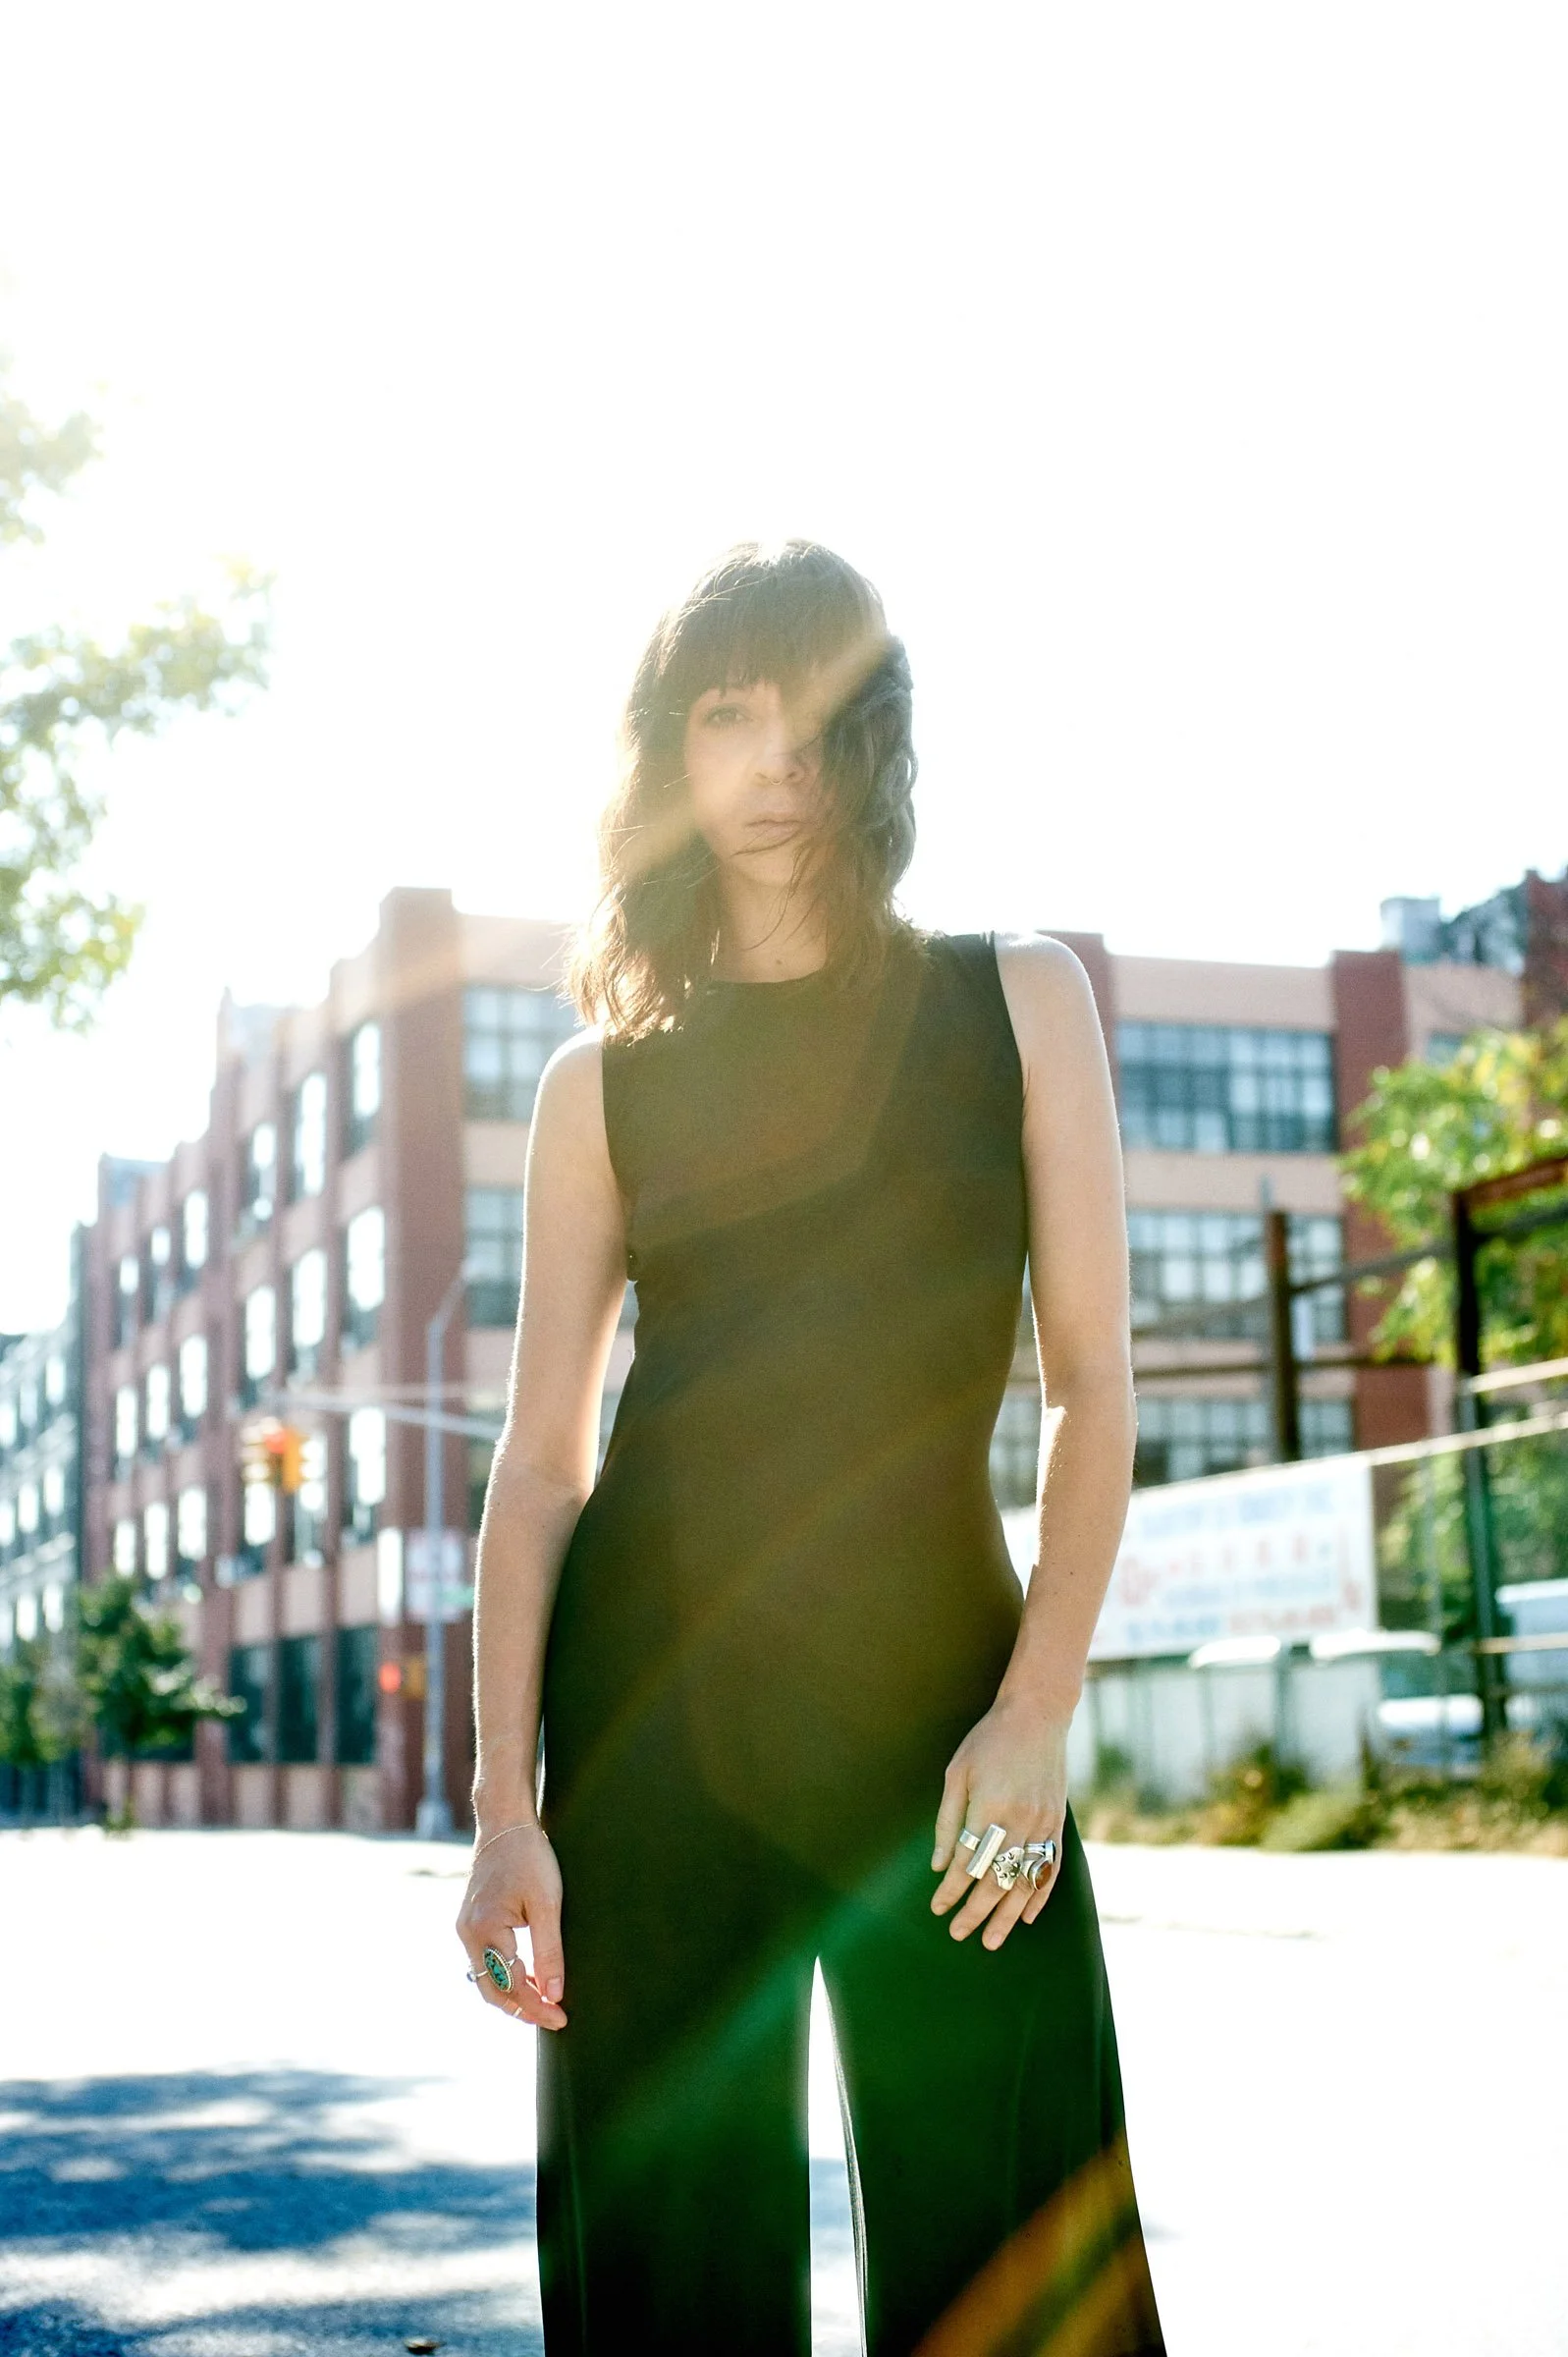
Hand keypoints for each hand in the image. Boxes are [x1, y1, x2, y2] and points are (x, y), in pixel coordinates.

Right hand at [456, 1824, 567, 2029]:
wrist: (504, 1823)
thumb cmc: (529, 1857)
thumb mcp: (547, 1903)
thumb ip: (549, 1951)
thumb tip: (554, 1994)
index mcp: (485, 1930)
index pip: (511, 1985)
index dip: (536, 2007)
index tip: (561, 2019)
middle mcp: (468, 1934)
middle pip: (492, 1989)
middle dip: (521, 2009)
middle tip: (552, 2019)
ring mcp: (466, 1928)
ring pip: (487, 1977)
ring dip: (513, 1994)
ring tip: (544, 2002)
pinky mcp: (471, 1922)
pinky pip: (486, 1960)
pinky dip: (506, 1974)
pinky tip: (528, 1975)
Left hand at [930, 1695, 1068, 1949]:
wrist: (1036, 1715)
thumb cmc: (988, 1741)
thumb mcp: (957, 1773)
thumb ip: (948, 1821)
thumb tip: (940, 1865)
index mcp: (990, 1807)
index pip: (968, 1862)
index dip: (951, 1890)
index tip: (937, 1908)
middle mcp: (1020, 1820)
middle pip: (996, 1879)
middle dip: (975, 1911)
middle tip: (958, 1933)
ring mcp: (1043, 1824)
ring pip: (1024, 1881)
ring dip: (1006, 1915)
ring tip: (991, 1941)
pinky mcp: (1058, 1824)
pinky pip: (1050, 1868)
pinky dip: (1038, 1895)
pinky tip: (1026, 1916)